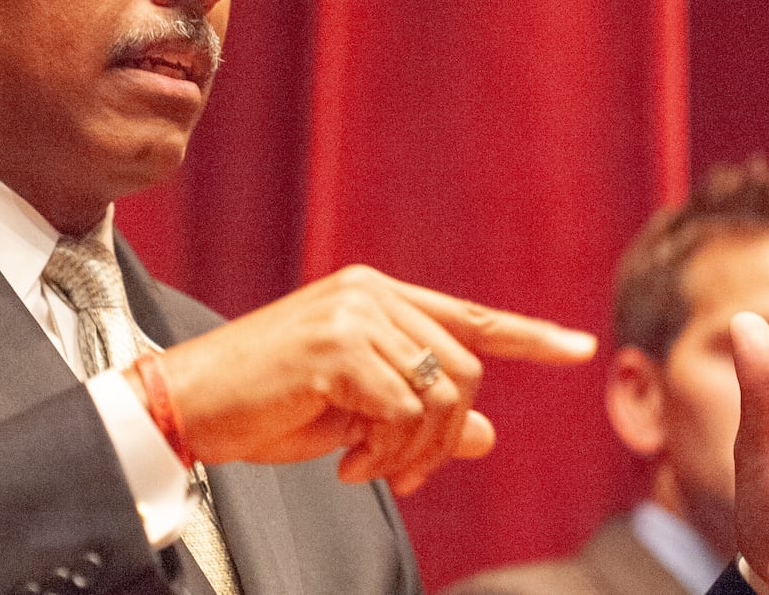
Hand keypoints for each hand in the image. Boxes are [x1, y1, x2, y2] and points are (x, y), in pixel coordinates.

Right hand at [146, 265, 595, 494]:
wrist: (188, 403)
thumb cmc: (264, 404)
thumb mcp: (353, 413)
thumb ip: (420, 414)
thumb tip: (487, 436)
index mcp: (375, 294)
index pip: (468, 316)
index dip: (529, 336)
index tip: (581, 349)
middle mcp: (370, 292)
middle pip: (465, 371)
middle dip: (445, 437)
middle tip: (404, 476)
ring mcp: (354, 315)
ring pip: (440, 397)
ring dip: (414, 453)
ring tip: (371, 470)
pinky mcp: (337, 347)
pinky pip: (404, 414)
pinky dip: (386, 454)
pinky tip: (347, 466)